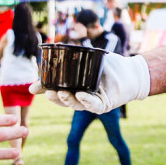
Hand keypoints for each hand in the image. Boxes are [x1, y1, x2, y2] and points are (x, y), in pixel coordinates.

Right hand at [30, 53, 149, 113]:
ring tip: (61, 92)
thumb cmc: (107, 67)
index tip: (35, 88)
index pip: (57, 92)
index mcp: (75, 89)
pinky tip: (80, 95)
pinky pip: (94, 106)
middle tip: (49, 91)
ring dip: (68, 100)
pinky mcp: (105, 105)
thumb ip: (69, 64)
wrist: (131, 71)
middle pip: (65, 101)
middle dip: (55, 97)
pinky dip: (87, 101)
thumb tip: (50, 58)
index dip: (45, 91)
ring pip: (77, 105)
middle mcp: (82, 98)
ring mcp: (93, 102)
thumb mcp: (86, 62)